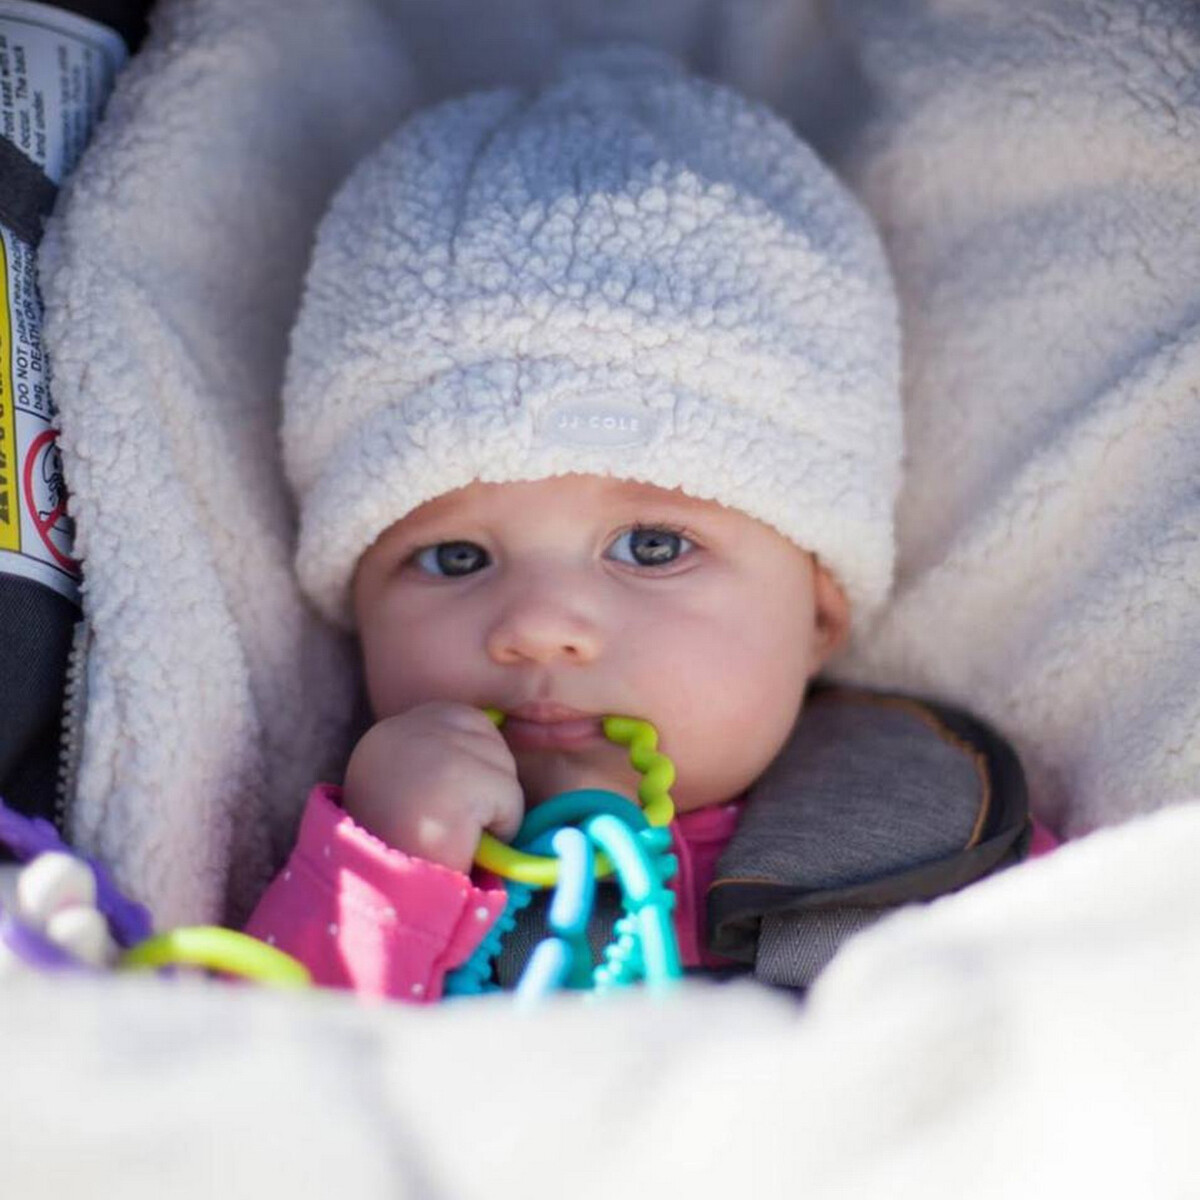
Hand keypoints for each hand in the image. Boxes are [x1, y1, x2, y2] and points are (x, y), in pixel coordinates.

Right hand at [342, 702, 522, 873]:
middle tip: (449, 824)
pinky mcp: (456, 779)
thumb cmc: (403, 852)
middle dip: (485, 787)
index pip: (465, 719)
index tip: (449, 801)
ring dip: (494, 810)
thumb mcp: (408, 789)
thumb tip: (500, 737)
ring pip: (504, 769)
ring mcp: (429, 751)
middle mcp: (403, 731)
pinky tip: (464, 843)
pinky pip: (511, 798)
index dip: (474, 764)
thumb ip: (442, 759)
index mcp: (389, 733)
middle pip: (489, 739)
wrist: (383, 900)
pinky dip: (503, 828)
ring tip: (454, 835)